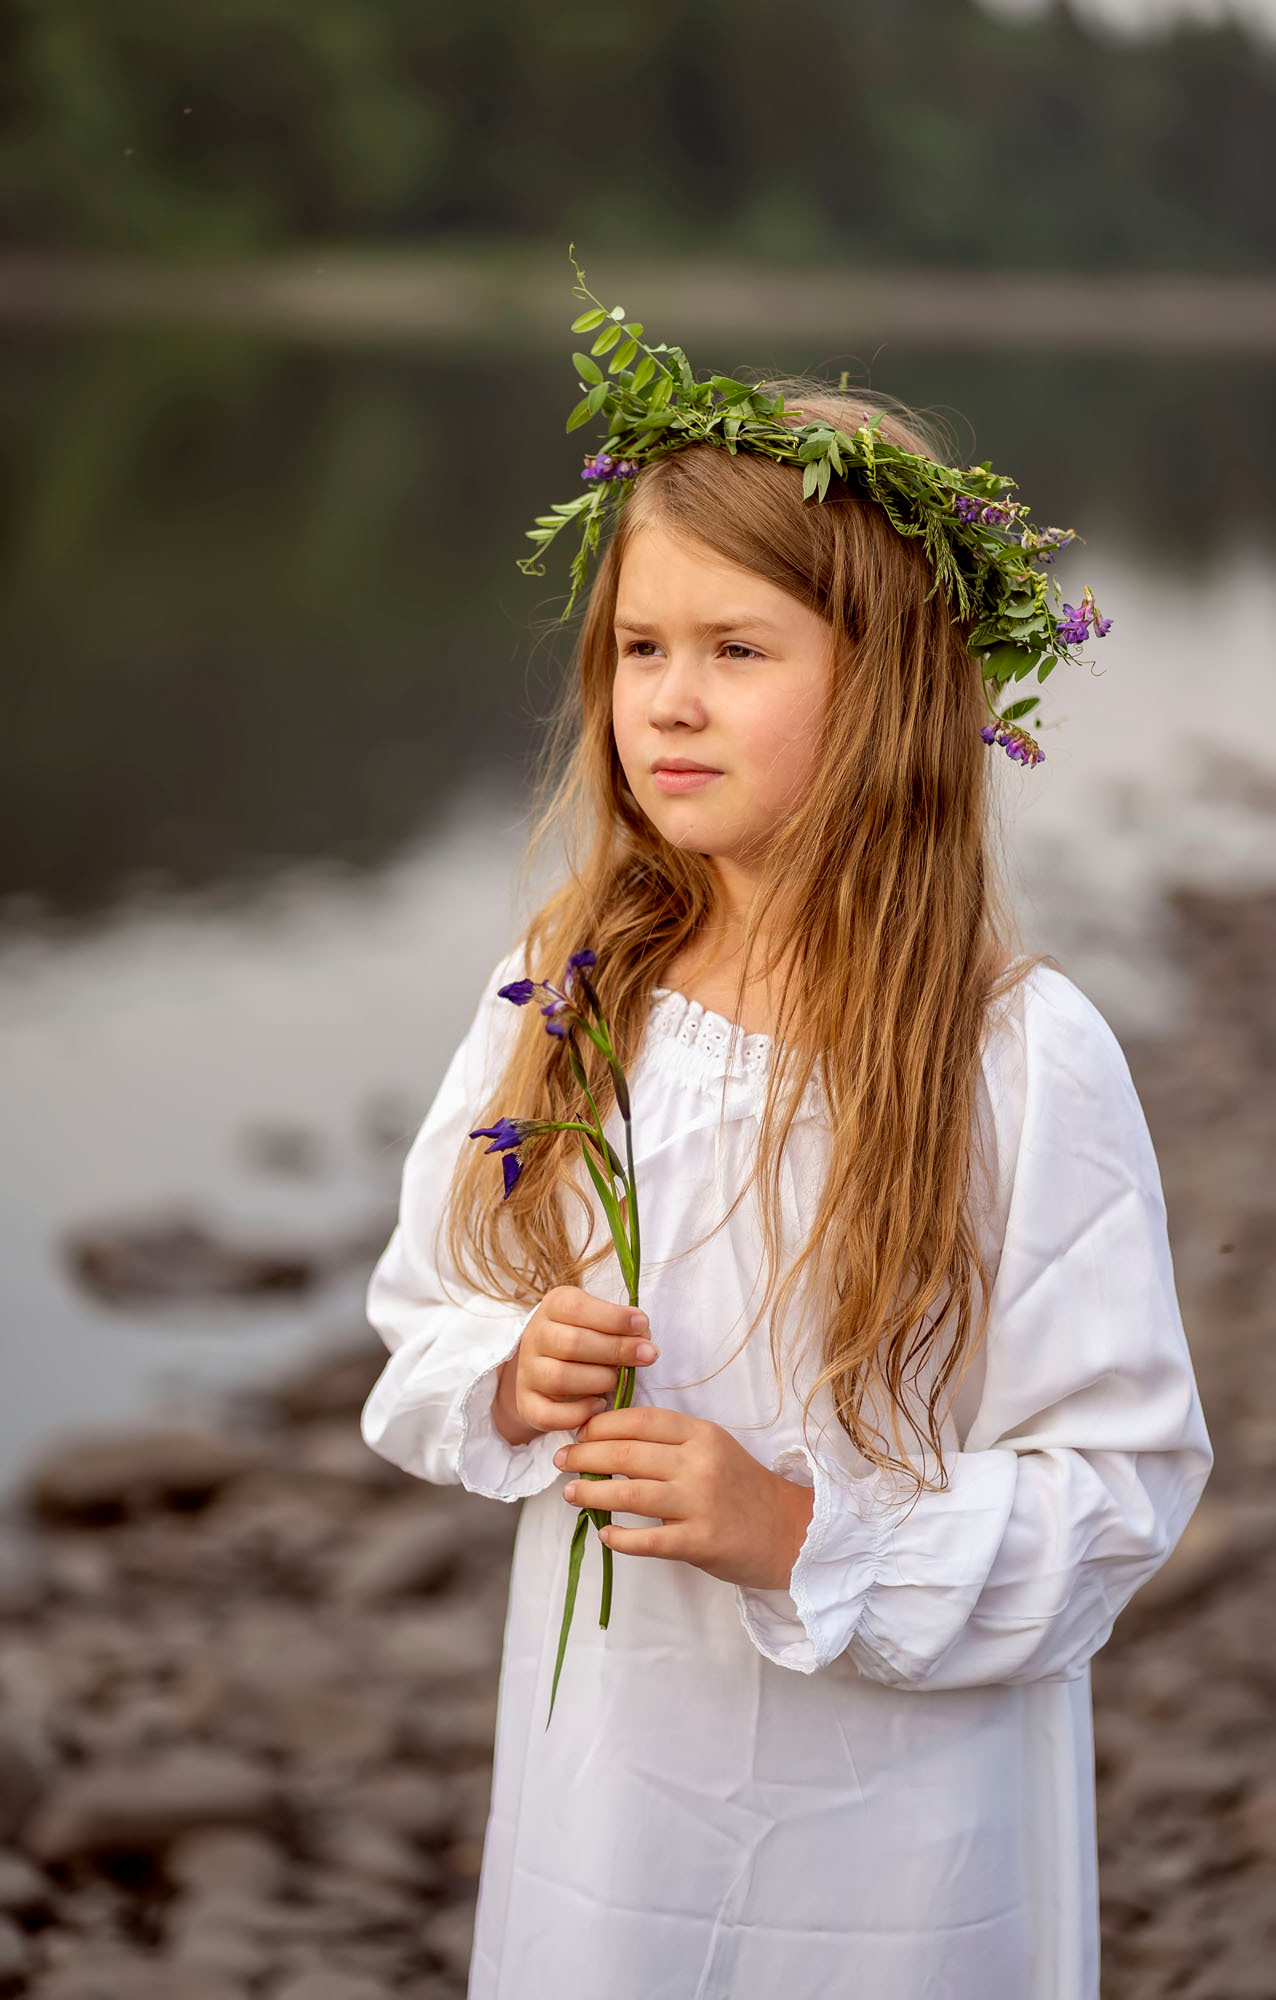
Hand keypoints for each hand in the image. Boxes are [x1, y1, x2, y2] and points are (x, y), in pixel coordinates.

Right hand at [492, 1285, 658, 1445]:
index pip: (576, 1308)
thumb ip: (620, 1325)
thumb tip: (644, 1339)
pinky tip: (599, 1406)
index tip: (644, 1325)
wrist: (548, 1364)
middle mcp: (535, 1336)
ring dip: (599, 1380)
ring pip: (559, 1378)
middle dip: (616, 1350)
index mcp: (553, 1306)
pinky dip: (577, 1414)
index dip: (613, 1317)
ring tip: (620, 1380)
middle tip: (648, 1355)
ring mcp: (528, 1372)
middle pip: (571, 1343)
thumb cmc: (586, 1336)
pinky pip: (547, 1415)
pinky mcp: (527, 1404)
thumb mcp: (599, 1319)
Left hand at [552, 1405, 815, 1591]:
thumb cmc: (742, 1489)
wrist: (791, 1532)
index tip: (578, 1431)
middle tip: (561, 1460)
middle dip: (585, 1455)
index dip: (601, 1423)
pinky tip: (604, 1534)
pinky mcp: (701, 1541)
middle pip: (628, 1453)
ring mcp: (700, 1503)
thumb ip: (671, 1443)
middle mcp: (700, 1463)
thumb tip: (609, 1439)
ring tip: (571, 1494)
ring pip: (630, 1493)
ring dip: (592, 1493)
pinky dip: (620, 1537)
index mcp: (702, 1434)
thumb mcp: (714, 1450)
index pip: (640, 1420)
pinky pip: (648, 1539)